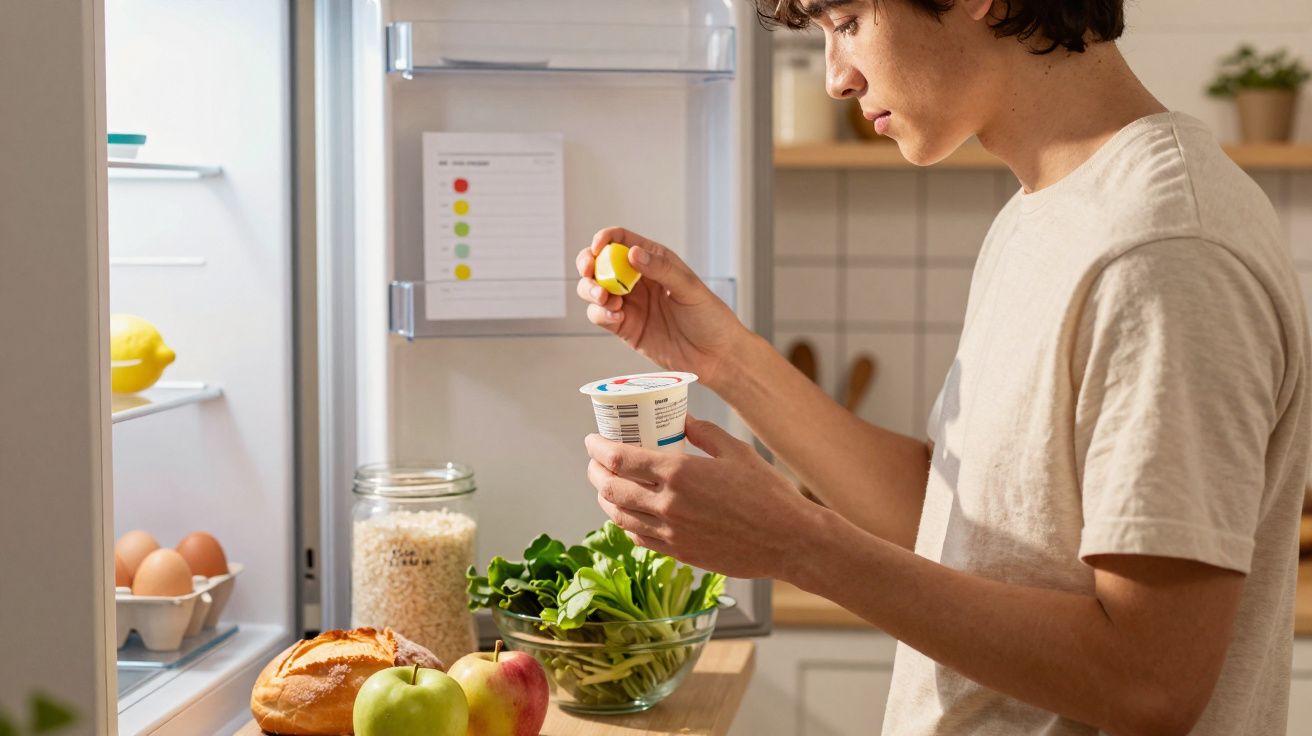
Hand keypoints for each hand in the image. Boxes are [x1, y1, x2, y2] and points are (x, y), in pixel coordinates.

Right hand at [576, 228, 746, 388]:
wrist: (715, 356)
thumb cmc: (710, 318)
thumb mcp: (689, 288)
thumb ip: (661, 269)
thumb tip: (633, 253)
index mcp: (655, 261)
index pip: (621, 241)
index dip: (604, 239)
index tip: (598, 248)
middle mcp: (637, 280)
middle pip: (599, 263)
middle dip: (587, 264)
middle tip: (589, 272)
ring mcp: (629, 303)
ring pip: (594, 289)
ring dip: (591, 290)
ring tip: (606, 299)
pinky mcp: (624, 327)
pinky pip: (600, 315)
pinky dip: (601, 314)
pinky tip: (617, 316)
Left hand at [583, 416, 815, 578]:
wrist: (788, 540)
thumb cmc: (768, 494)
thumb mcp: (735, 451)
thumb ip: (702, 432)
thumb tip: (681, 419)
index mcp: (679, 473)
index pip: (619, 459)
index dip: (598, 448)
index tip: (593, 440)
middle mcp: (667, 505)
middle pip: (609, 488)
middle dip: (595, 471)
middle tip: (596, 461)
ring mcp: (671, 533)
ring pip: (618, 516)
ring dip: (605, 499)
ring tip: (606, 486)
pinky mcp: (679, 553)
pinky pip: (639, 538)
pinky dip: (625, 523)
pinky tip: (629, 513)